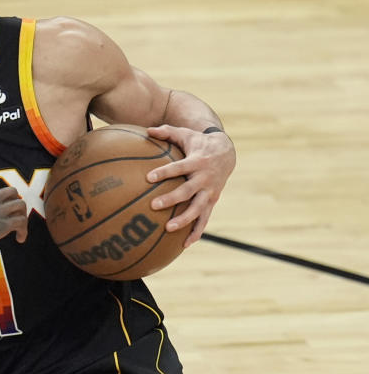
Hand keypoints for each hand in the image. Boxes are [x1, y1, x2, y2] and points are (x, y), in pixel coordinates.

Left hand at [145, 125, 235, 247]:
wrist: (226, 153)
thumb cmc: (198, 143)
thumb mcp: (185, 134)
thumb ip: (166, 131)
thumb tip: (147, 129)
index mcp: (196, 162)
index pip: (178, 167)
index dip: (165, 172)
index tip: (148, 177)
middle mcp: (204, 179)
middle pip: (187, 191)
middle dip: (171, 199)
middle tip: (153, 205)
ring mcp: (210, 192)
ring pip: (197, 209)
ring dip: (184, 220)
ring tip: (168, 228)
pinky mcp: (212, 201)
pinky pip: (204, 219)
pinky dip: (196, 232)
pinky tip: (185, 244)